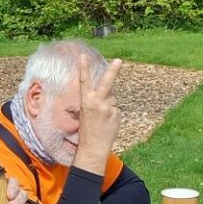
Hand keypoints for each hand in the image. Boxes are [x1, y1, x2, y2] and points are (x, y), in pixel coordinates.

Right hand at [72, 55, 122, 172]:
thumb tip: (109, 93)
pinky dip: (113, 114)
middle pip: (106, 83)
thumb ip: (96, 101)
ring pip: (112, 99)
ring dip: (109, 105)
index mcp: (86, 102)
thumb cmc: (87, 130)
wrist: (93, 147)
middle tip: (118, 60)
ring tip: (102, 119)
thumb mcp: (86, 113)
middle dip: (113, 71)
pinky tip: (108, 123)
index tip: (83, 56)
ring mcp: (108, 108)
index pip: (84, 82)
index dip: (83, 68)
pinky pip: (116, 109)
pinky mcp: (116, 114)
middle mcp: (97, 103)